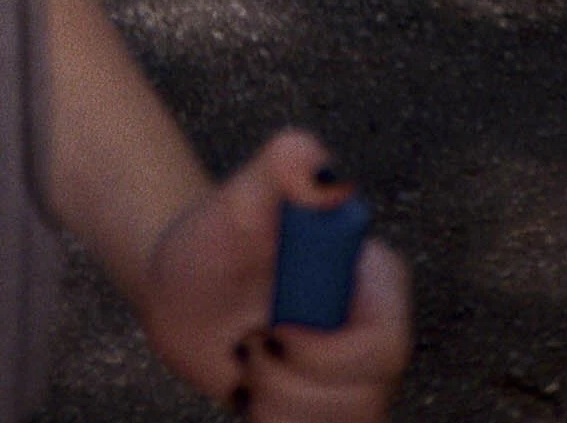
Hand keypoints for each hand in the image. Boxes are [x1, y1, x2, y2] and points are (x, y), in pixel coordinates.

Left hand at [137, 130, 409, 417]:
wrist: (182, 290)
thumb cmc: (211, 241)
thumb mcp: (236, 202)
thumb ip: (279, 168)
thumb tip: (321, 170)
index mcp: (376, 278)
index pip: (385, 345)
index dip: (324, 354)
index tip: (272, 331)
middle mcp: (380, 332)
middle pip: (364, 400)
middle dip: (289, 383)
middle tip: (251, 344)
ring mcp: (363, 380)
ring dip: (277, 407)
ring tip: (252, 363)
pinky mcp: (336, 412)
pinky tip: (255, 394)